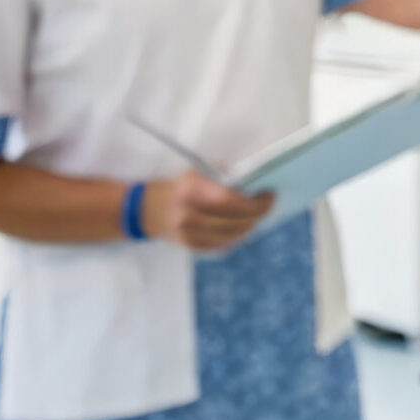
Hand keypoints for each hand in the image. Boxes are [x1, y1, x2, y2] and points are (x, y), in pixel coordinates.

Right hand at [141, 170, 272, 251]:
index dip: (253, 203)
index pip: (229, 201)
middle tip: (267, 205)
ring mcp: (187, 235)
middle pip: (233, 222)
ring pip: (230, 237)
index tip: (269, 195)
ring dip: (249, 227)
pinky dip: (236, 237)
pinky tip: (243, 227)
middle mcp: (186, 214)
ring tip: (256, 215)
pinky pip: (222, 246)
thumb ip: (222, 176)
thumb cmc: (181, 186)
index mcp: (189, 190)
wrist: (149, 209)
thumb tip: (255, 179)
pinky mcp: (190, 247)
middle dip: (256, 215)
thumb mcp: (197, 172)